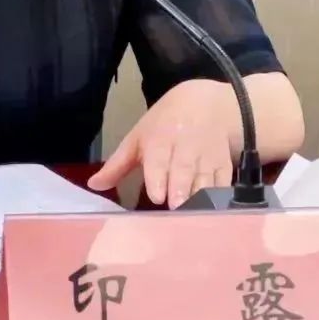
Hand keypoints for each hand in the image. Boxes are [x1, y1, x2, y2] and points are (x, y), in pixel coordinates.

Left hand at [87, 80, 233, 207]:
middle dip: (180, 188)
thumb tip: (93, 186)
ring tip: (194, 215)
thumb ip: (117, 165)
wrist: (207, 104)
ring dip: (200, 196)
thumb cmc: (164, 125)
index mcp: (160, 139)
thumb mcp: (138, 137)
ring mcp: (207, 156)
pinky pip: (224, 181)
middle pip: (184, 169)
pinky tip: (215, 210)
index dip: (158, 176)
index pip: (159, 158)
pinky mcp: (224, 165)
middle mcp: (185, 147)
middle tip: (176, 207)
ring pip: (205, 177)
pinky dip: (221, 195)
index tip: (156, 195)